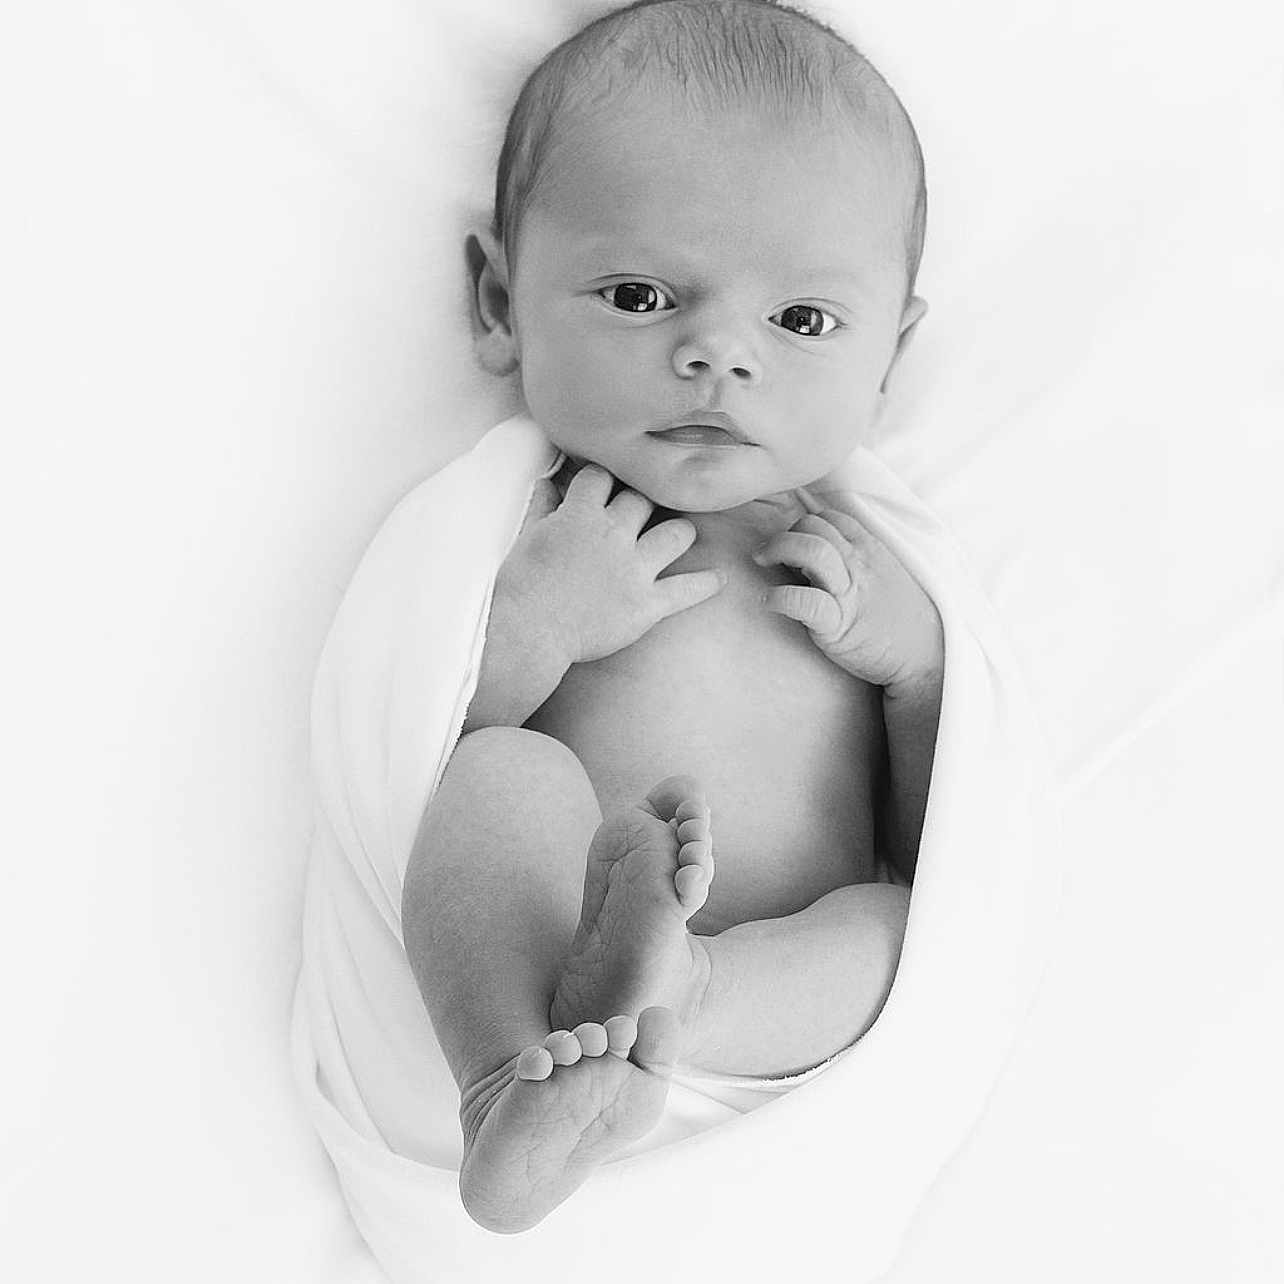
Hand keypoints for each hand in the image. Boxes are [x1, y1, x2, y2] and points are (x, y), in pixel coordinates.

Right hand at [497, 463, 724, 665]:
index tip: (605, 486)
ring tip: (679, 536)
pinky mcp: (646, 604)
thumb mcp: (526, 536)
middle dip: (642, 502)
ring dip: (680, 533)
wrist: (528, 631)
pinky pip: (687, 589)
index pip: (601, 476)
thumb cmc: (520, 586)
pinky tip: (718, 579)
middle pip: (644, 499)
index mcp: (581, 514)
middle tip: (642, 511)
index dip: (603, 479)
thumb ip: (543, 507)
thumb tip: (548, 484)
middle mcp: (614, 535)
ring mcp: (634, 569)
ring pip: (677, 533)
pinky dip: (706, 584)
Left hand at [753, 501, 942, 689]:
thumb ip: (854, 557)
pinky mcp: (839, 625)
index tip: (793, 544)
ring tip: (762, 562)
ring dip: (778, 549)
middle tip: (768, 555)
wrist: (925, 656)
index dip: (804, 525)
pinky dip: (780, 597)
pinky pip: (806, 602)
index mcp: (870, 549)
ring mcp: (850, 593)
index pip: (829, 517)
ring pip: (812, 551)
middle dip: (784, 534)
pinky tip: (768, 601)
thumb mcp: (882, 574)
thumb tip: (812, 551)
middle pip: (813, 526)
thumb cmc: (898, 616)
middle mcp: (860, 563)